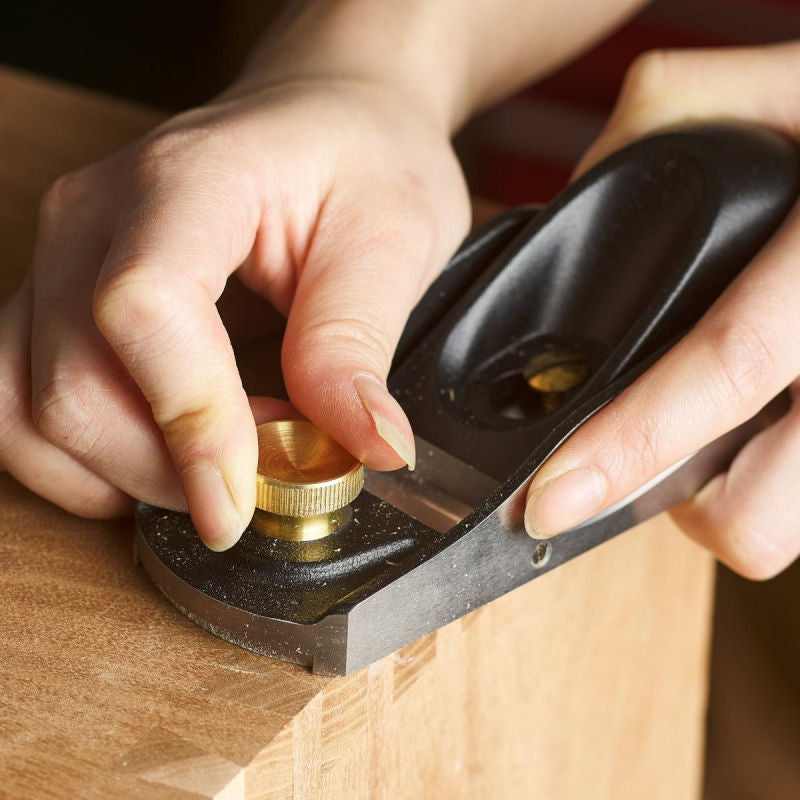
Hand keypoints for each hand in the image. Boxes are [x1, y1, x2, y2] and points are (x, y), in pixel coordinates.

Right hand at [0, 75, 468, 549]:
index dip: (186, 423)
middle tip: (265, 476)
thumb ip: (357, 344)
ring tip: (215, 467)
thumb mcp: (391, 239)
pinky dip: (86, 457)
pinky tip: (161, 456)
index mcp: (188, 183)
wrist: (322, 118)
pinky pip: (24, 402)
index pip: (142, 310)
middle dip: (168, 469)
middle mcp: (96, 217)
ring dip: (120, 474)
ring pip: (28, 409)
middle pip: (74, 385)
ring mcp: (63, 256)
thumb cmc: (360, 158)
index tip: (240, 501)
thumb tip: (369, 447)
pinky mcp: (63, 295)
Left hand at [524, 41, 799, 579]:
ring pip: (786, 527)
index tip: (553, 499)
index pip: (727, 366)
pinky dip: (760, 481)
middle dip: (680, 511)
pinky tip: (747, 427)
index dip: (632, 445)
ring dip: (722, 503)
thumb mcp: (769, 88)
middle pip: (759, 511)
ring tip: (696, 439)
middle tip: (635, 462)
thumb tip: (575, 198)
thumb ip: (662, 121)